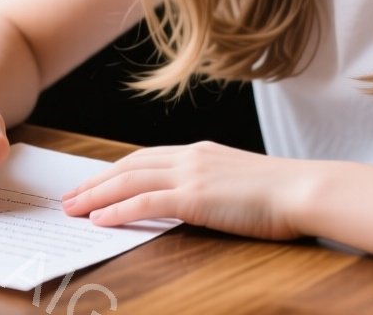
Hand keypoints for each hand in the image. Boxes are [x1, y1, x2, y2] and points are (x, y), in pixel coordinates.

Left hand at [59, 141, 308, 240]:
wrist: (303, 190)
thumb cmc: (281, 193)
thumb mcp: (238, 182)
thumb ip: (212, 186)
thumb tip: (195, 201)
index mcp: (200, 152)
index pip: (144, 158)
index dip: (114, 171)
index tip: (92, 183)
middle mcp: (190, 157)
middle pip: (128, 166)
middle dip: (95, 182)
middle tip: (69, 197)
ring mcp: (192, 174)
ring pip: (129, 181)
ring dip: (96, 196)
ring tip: (72, 209)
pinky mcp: (195, 197)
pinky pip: (145, 201)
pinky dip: (118, 209)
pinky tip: (99, 220)